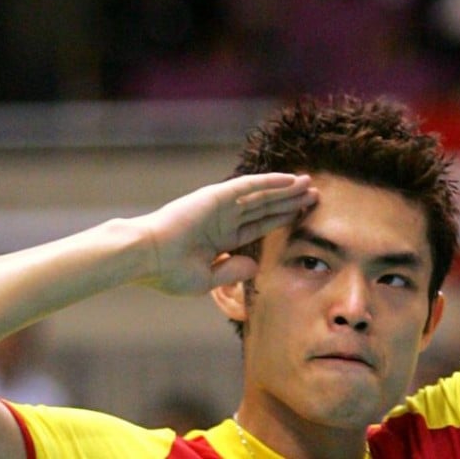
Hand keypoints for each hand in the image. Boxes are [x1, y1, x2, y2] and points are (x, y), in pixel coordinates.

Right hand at [133, 173, 316, 294]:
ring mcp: (220, 206)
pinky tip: (289, 180)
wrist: (145, 258)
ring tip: (308, 184)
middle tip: (315, 195)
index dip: (282, 219)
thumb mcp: (205, 280)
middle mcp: (224, 219)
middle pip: (266, 207)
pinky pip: (248, 186)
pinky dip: (269, 182)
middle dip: (290, 202)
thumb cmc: (167, 272)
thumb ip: (231, 272)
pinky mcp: (216, 196)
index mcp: (222, 239)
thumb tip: (254, 266)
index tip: (303, 215)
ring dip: (285, 190)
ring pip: (261, 195)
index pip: (260, 226)